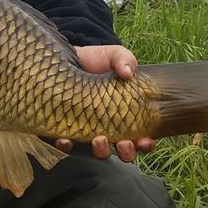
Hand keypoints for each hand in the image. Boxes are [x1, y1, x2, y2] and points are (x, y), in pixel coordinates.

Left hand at [54, 45, 154, 161]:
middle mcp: (106, 126)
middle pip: (121, 149)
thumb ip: (125, 60)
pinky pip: (64, 143)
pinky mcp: (61, 126)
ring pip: (96, 151)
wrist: (64, 56)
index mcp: (124, 114)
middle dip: (126, 152)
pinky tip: (65, 140)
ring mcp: (84, 128)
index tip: (145, 141)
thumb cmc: (95, 59)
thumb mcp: (114, 55)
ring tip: (99, 140)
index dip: (145, 144)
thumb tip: (128, 73)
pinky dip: (66, 145)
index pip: (141, 136)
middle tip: (123, 143)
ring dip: (101, 151)